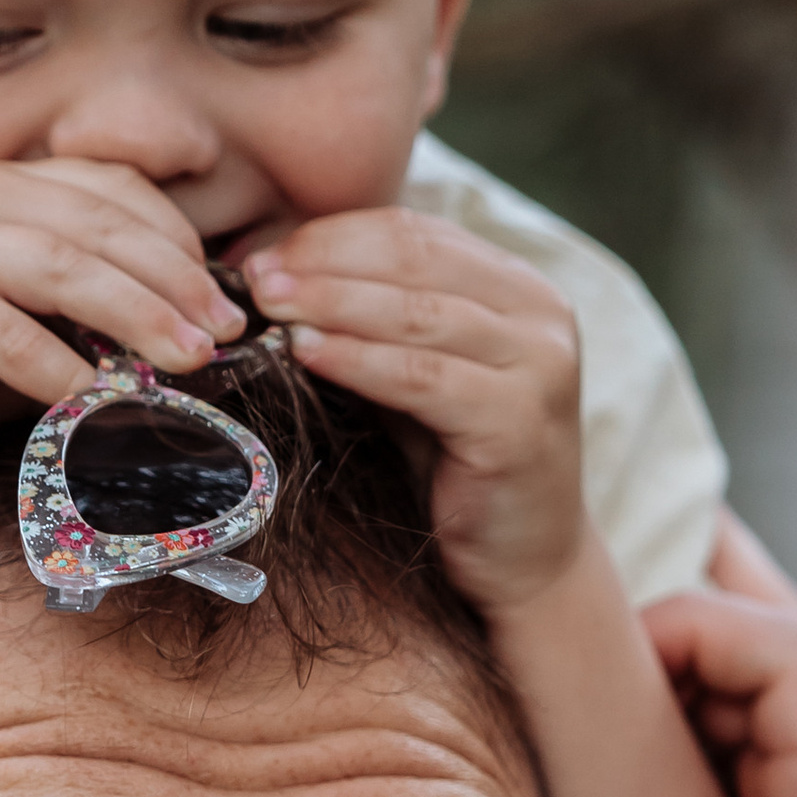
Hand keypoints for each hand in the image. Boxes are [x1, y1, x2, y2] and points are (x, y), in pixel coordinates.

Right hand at [0, 158, 244, 470]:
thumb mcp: (13, 317)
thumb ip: (79, 307)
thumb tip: (188, 335)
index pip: (111, 191)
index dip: (176, 240)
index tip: (225, 298)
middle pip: (99, 227)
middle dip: (175, 280)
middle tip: (228, 331)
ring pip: (64, 269)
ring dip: (138, 317)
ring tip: (190, 359)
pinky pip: (7, 335)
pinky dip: (64, 371)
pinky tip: (105, 404)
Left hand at [243, 207, 582, 611]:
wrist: (524, 562)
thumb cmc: (456, 467)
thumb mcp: (414, 377)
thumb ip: (372, 323)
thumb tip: (272, 273)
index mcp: (518, 288)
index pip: (414, 234)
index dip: (333, 238)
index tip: (263, 256)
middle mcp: (541, 315)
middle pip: (414, 262)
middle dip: (324, 263)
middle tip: (255, 278)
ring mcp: (539, 366)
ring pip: (416, 314)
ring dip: (332, 303)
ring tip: (269, 307)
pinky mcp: (520, 422)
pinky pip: (422, 378)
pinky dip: (358, 360)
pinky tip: (307, 353)